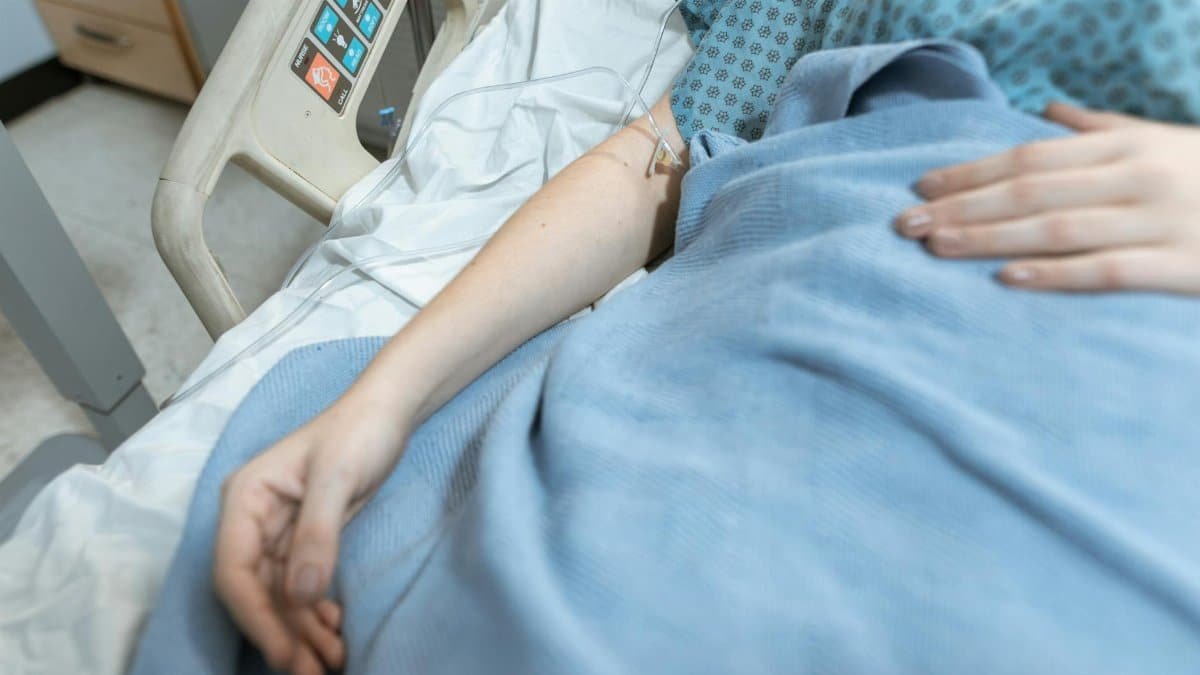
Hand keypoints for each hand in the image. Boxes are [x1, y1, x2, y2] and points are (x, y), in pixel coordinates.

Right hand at [214, 394, 411, 673]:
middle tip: (312, 673)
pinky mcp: (304, 540)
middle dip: (281, 634)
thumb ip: (317, 533)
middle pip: (255, 591)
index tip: (284, 653)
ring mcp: (277, 533)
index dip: (256, 617)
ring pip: (278, 596)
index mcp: (245, 499)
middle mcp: (252, 520)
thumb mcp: (338, 476)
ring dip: (300, 631)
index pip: (235, 570)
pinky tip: (334, 631)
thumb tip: (298, 595)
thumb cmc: (359, 430)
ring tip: (332, 662)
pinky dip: (314, 614)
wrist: (388, 411)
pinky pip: (299, 587)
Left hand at [895, 103, 1199, 293]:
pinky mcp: (1183, 266)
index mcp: (1128, 145)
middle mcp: (1138, 176)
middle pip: (1030, 190)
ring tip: (936, 246)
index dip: (971, 172)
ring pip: (1057, 227)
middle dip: (962, 206)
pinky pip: (1108, 270)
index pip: (1030, 155)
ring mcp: (1161, 220)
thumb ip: (1104, 129)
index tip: (920, 186)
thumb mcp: (1165, 140)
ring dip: (989, 238)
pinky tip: (1008, 279)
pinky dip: (1056, 275)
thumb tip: (1049, 112)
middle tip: (905, 224)